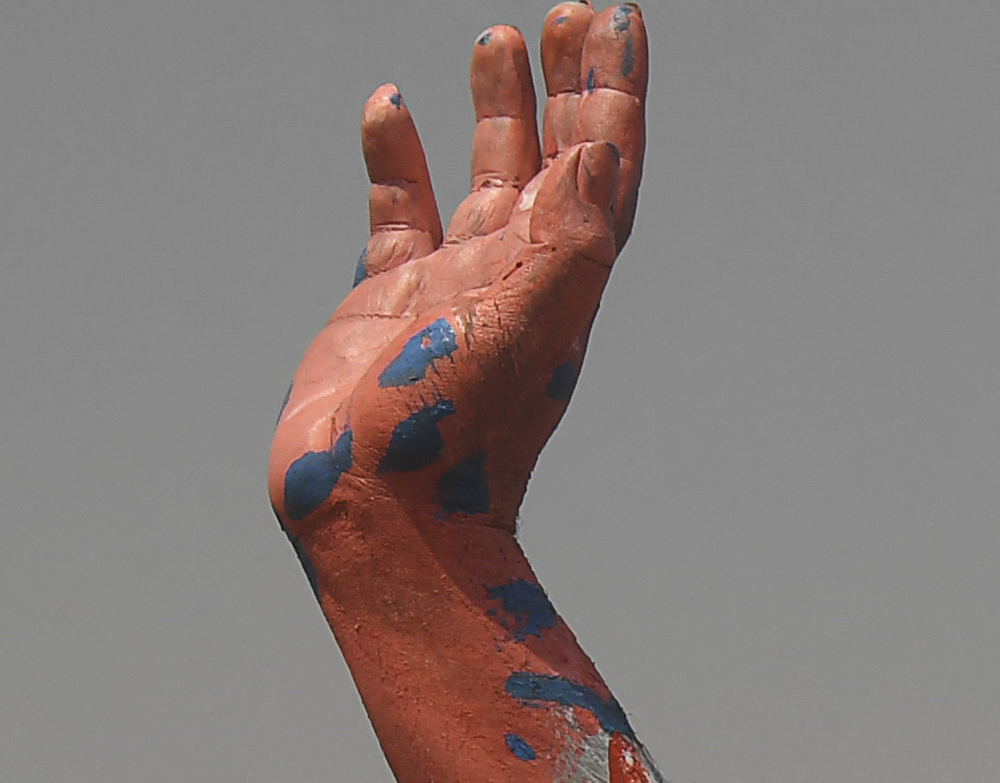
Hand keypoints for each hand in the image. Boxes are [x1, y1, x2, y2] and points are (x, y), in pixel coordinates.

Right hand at [270, 5, 651, 546]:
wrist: (381, 515)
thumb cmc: (451, 431)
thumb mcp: (519, 327)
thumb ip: (565, 238)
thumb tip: (601, 148)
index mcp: (562, 273)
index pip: (603, 160)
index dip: (615, 88)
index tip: (618, 16)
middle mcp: (518, 270)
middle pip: (556, 153)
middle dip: (568, 82)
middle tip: (570, 9)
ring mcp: (456, 283)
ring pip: (484, 172)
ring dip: (497, 108)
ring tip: (499, 36)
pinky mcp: (390, 299)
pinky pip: (400, 208)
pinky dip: (398, 155)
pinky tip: (387, 102)